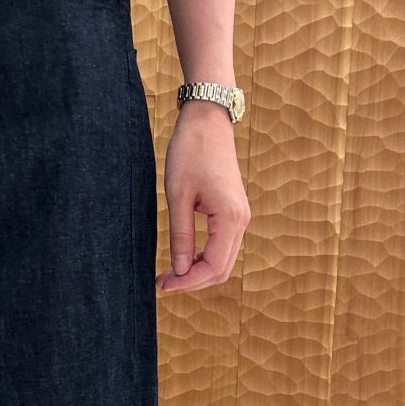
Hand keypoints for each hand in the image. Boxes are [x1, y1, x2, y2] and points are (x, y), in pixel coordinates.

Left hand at [157, 101, 250, 291]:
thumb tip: (179, 270)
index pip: (213, 266)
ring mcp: (240, 216)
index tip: (162, 285)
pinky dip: (204, 258)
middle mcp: (242, 220)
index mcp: (230, 218)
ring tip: (169, 273)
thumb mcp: (178, 196)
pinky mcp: (233, 212)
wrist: (208, 120)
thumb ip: (180, 236)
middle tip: (162, 282)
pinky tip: (183, 258)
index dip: (187, 282)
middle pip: (221, 269)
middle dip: (193, 282)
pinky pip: (222, 246)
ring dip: (198, 271)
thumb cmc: (190, 152)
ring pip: (223, 260)